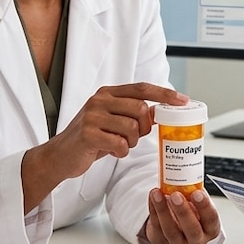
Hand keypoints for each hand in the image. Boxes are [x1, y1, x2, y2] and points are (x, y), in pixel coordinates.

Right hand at [21, 82, 185, 210]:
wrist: (60, 156)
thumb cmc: (91, 138)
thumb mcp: (113, 122)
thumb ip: (134, 114)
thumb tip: (160, 111)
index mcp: (107, 93)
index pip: (142, 88)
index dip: (164, 94)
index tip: (183, 101)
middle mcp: (99, 100)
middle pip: (140, 109)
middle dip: (144, 128)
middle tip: (135, 137)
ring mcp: (92, 116)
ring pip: (132, 128)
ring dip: (131, 142)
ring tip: (119, 144)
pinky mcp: (88, 134)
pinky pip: (120, 144)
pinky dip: (121, 152)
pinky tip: (111, 151)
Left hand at [143, 188, 220, 243]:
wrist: (177, 226)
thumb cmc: (191, 212)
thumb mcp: (197, 204)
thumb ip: (195, 193)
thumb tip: (187, 172)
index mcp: (210, 229)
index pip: (211, 219)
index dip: (204, 206)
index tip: (197, 193)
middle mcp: (196, 240)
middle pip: (192, 229)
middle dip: (183, 212)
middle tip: (176, 195)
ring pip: (170, 230)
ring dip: (163, 210)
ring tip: (158, 194)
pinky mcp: (161, 241)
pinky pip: (156, 227)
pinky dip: (153, 210)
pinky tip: (153, 197)